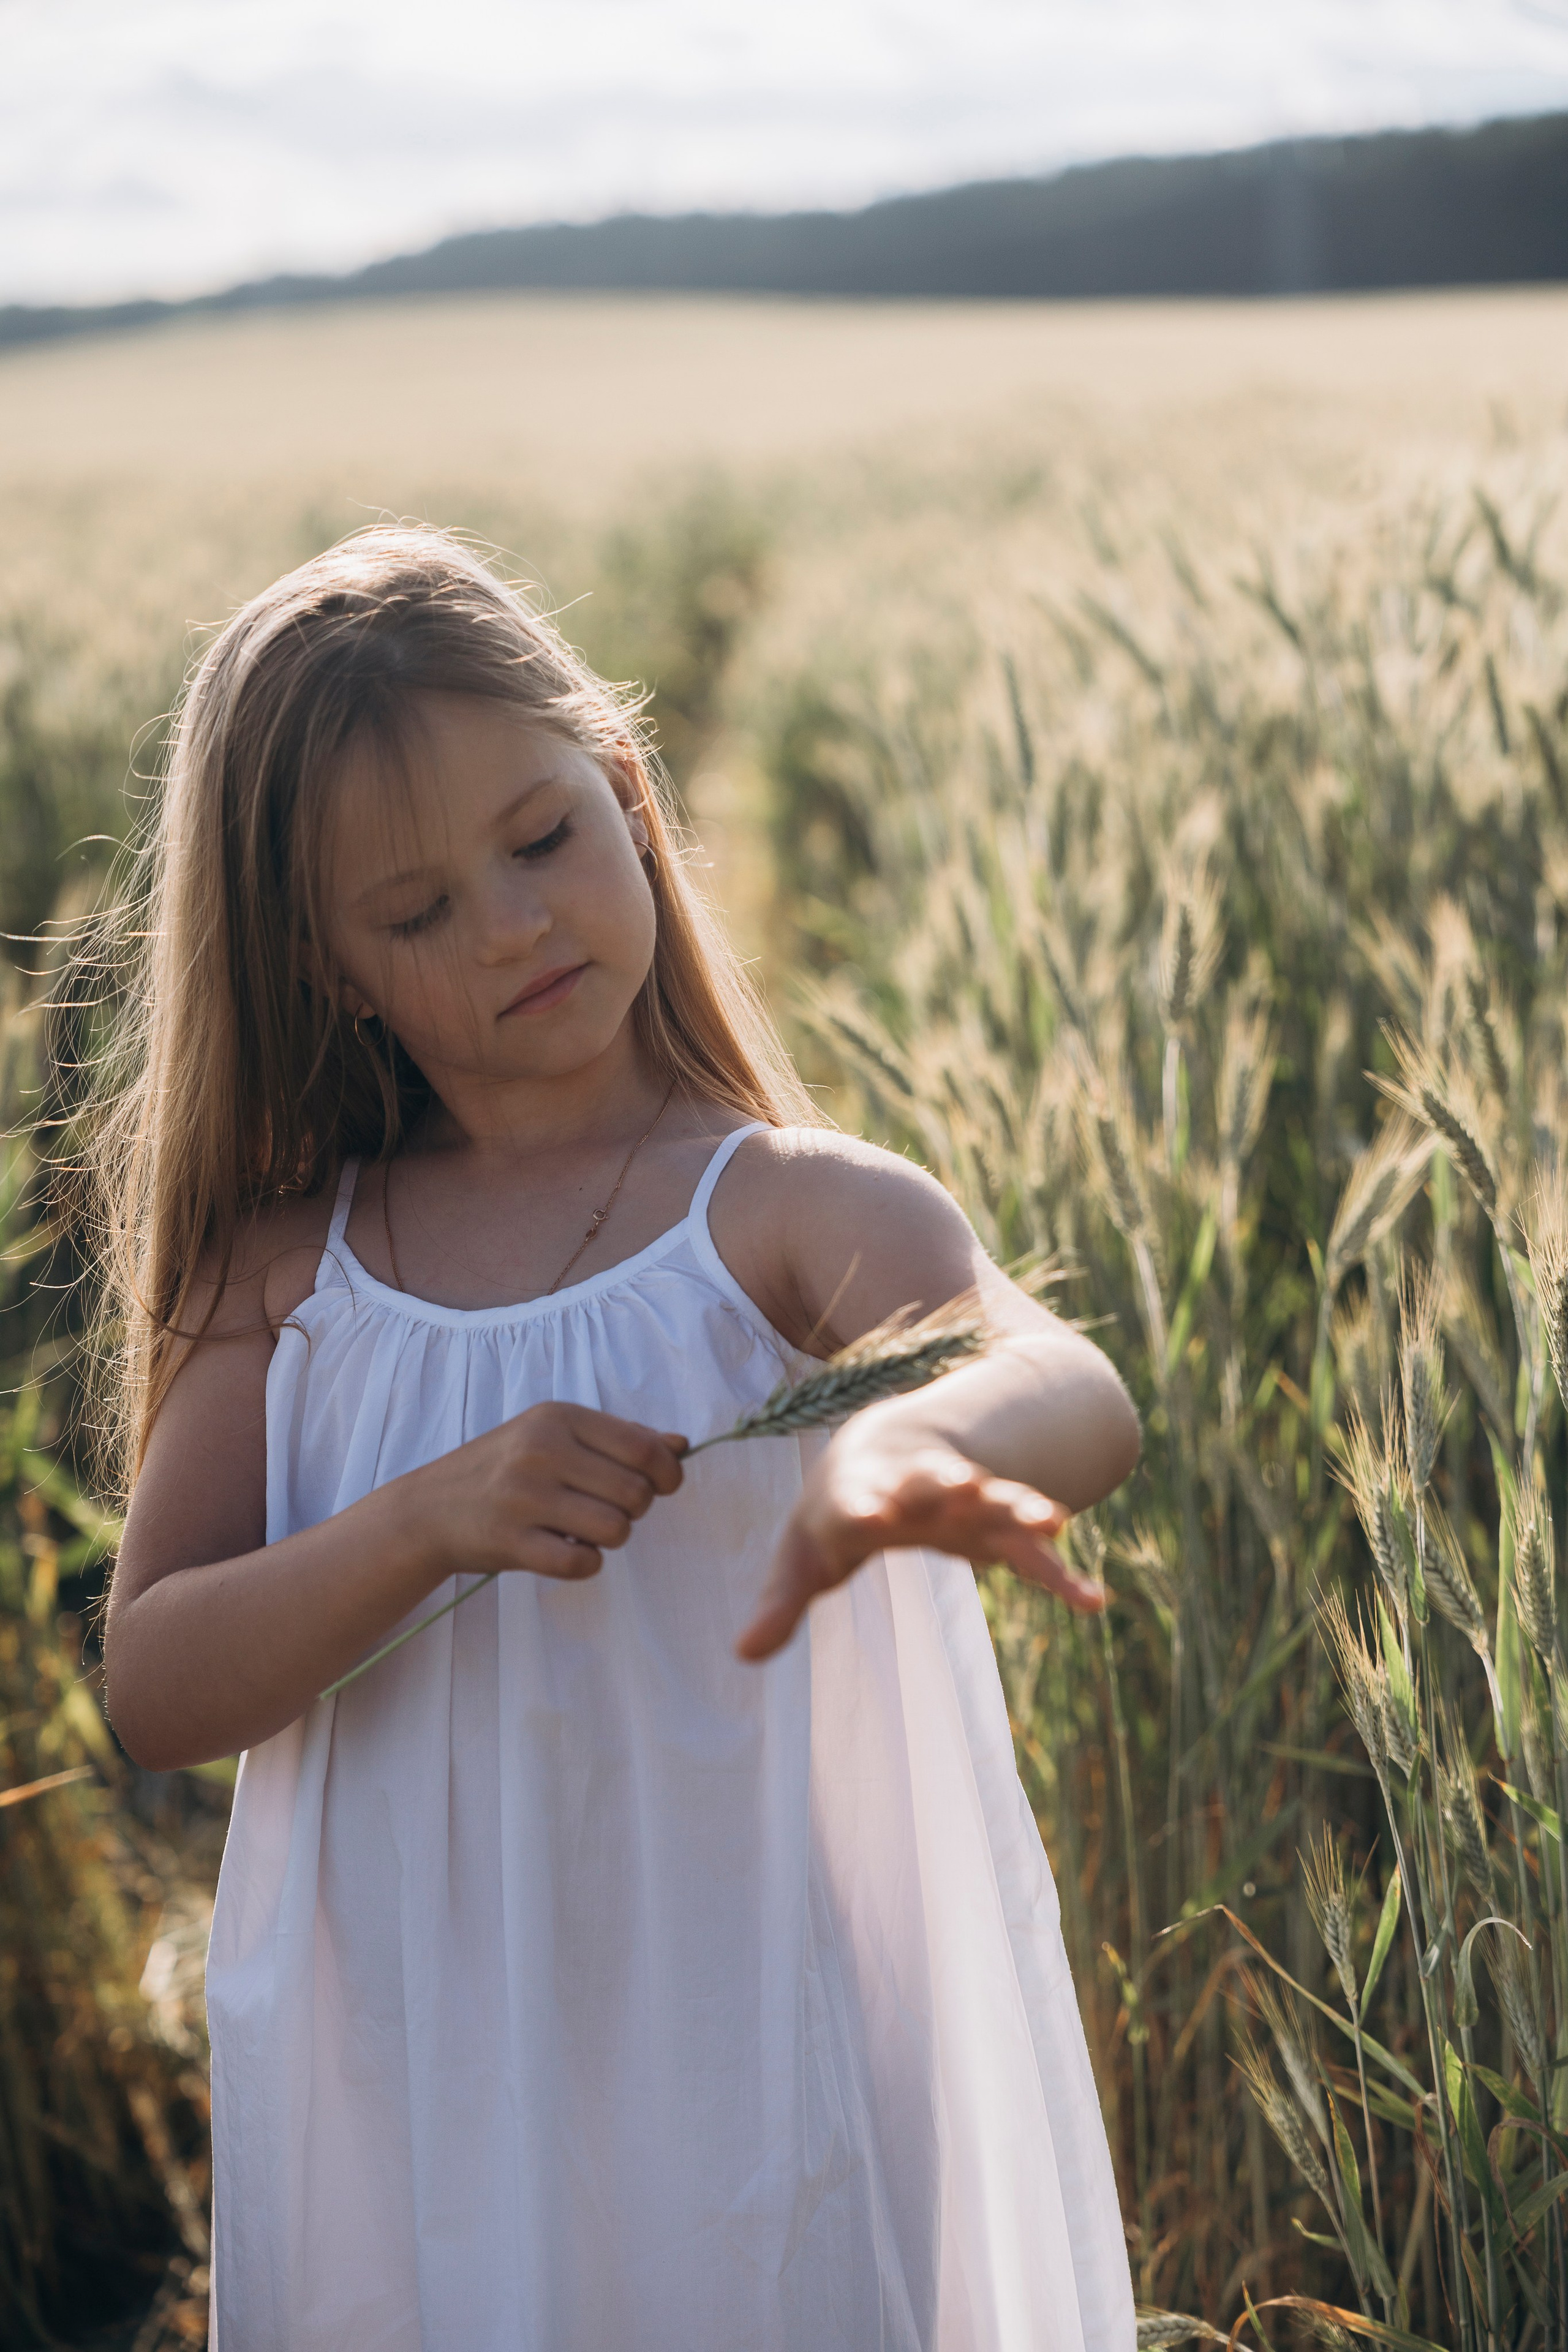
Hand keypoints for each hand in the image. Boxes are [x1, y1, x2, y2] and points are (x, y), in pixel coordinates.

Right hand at [411, 1401, 685, 1582]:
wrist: (430, 1508)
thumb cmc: (505, 1468)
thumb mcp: (554, 1435)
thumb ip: (620, 1438)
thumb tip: (681, 1445)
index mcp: (559, 1418)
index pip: (645, 1449)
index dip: (668, 1474)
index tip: (660, 1486)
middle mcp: (542, 1451)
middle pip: (636, 1493)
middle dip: (635, 1510)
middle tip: (608, 1509)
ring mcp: (524, 1497)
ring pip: (616, 1529)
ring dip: (611, 1538)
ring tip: (584, 1530)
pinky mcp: (511, 1542)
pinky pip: (581, 1564)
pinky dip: (585, 1564)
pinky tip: (566, 1551)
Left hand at [735, 1410, 1103, 1661]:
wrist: (883, 1446)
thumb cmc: (835, 1511)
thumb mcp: (802, 1556)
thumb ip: (780, 1603)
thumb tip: (741, 1654)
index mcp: (861, 1494)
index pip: (859, 1499)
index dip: (865, 1505)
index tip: (873, 1511)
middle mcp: (915, 1489)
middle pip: (935, 1483)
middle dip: (952, 1485)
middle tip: (969, 1484)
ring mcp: (962, 1503)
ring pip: (993, 1501)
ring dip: (1018, 1508)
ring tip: (1052, 1521)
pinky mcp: (993, 1524)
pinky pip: (1031, 1552)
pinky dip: (1059, 1575)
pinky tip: (1092, 1603)